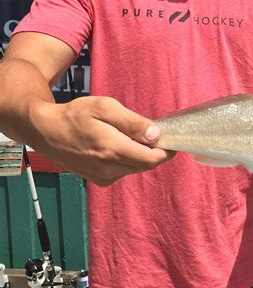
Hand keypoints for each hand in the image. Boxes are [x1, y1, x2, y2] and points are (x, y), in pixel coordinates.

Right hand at [29, 96, 173, 185]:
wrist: (46, 132)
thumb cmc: (75, 115)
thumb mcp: (105, 107)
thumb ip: (132, 122)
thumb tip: (156, 134)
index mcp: (112, 150)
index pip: (152, 159)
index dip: (167, 150)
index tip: (172, 138)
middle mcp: (109, 169)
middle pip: (146, 165)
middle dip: (155, 151)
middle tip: (153, 133)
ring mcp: (103, 177)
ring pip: (135, 168)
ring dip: (140, 154)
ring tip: (130, 135)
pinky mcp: (99, 180)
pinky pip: (123, 171)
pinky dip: (127, 159)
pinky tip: (117, 144)